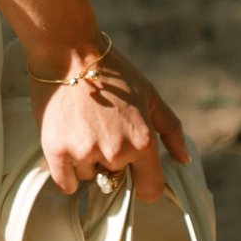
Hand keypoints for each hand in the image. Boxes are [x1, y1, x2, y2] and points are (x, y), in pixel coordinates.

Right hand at [30, 45, 188, 202]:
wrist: (70, 51)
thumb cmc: (113, 71)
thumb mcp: (150, 96)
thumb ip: (171, 130)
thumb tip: (184, 160)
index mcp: (143, 142)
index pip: (150, 189)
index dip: (143, 181)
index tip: (133, 170)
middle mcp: (116, 152)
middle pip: (115, 177)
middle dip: (111, 160)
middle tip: (102, 128)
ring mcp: (85, 153)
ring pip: (90, 176)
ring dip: (87, 161)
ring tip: (82, 126)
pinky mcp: (57, 152)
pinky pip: (66, 183)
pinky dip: (67, 171)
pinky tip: (67, 143)